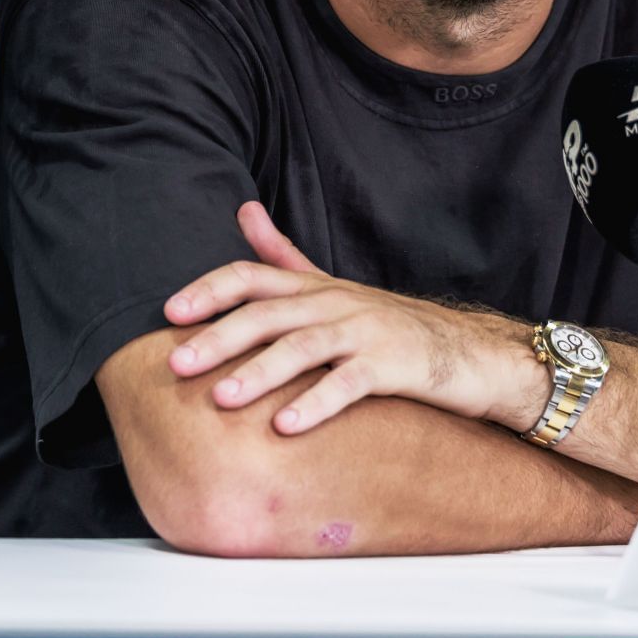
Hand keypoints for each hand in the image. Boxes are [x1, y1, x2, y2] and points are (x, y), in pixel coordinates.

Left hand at [163, 202, 544, 435]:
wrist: (468, 352)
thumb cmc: (390, 325)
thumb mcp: (332, 287)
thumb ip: (283, 255)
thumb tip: (243, 210)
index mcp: (315, 287)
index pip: (252, 275)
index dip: (209, 290)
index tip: (169, 312)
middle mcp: (335, 303)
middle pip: (269, 312)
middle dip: (219, 336)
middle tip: (176, 362)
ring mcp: (365, 332)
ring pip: (303, 347)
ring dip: (259, 372)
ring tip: (221, 398)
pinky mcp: (393, 365)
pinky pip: (349, 384)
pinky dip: (315, 404)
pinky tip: (285, 427)